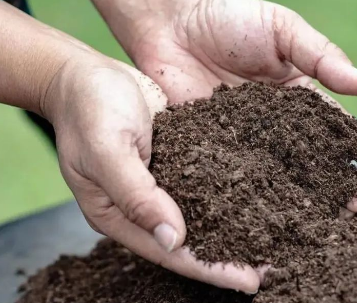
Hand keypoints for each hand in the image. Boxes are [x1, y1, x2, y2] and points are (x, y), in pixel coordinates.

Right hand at [44, 55, 262, 292]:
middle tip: (270, 270)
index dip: (208, 268)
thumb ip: (136, 195)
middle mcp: (139, 206)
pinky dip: (225, 196)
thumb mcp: (107, 149)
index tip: (247, 282)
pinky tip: (252, 199)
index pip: (167, 252)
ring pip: (197, 216)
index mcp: (116, 213)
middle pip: (187, 241)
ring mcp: (156, 184)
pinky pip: (200, 185)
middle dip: (226, 257)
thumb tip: (173, 239)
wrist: (86, 74)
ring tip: (268, 241)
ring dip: (230, 230)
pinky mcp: (171, 161)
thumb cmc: (88, 107)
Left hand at [110, 0, 356, 212]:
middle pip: (309, 158)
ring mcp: (242, 140)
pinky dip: (250, 196)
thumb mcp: (281, 29)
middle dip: (335, 181)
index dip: (356, 142)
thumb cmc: (228, 18)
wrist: (170, 23)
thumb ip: (320, 55)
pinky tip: (267, 215)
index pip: (331, 124)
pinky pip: (233, 175)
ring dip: (300, 199)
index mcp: (294, 95)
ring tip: (323, 221)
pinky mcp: (211, 149)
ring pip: (276, 175)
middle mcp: (272, 124)